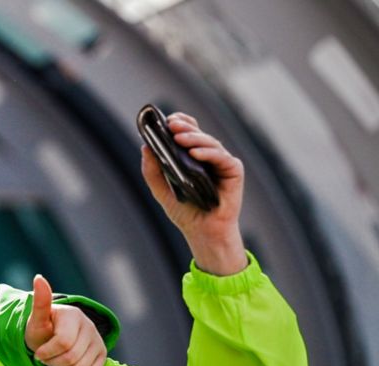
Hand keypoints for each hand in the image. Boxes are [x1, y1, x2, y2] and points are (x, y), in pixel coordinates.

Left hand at [24, 275, 106, 365]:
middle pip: (72, 357)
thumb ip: (40, 301)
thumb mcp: (36, 319)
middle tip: (47, 356)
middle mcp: (90, 326)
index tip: (38, 352)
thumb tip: (38, 277)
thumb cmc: (42, 330)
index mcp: (74, 315)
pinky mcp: (102, 354)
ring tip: (57, 359)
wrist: (50, 338)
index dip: (47, 352)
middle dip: (53, 362)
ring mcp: (98, 340)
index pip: (64, 343)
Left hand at [141, 112, 247, 275]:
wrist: (203, 232)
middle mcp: (209, 157)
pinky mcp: (233, 171)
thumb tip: (145, 147)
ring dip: (194, 138)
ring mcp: (222, 163)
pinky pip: (221, 157)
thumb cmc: (186, 212)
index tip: (167, 120)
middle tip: (171, 124)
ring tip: (178, 138)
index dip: (181, 123)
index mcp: (193, 158)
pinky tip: (195, 153)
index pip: (188, 134)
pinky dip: (208, 153)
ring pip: (209, 143)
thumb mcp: (161, 190)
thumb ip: (152, 171)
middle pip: (198, 135)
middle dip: (184, 127)